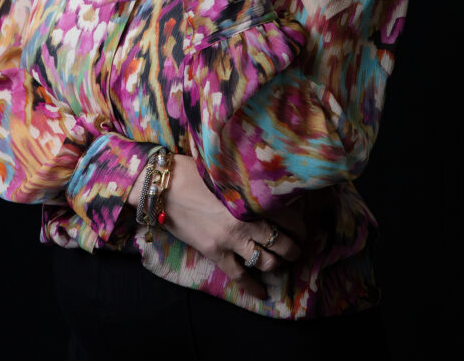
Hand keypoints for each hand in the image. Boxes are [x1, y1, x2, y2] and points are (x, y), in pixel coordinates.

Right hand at [130, 155, 300, 299]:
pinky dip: (253, 286)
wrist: (161, 186)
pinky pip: (239, 275)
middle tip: (297, 248)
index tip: (302, 228)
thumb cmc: (191, 169)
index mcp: (249, 198)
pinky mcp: (214, 252)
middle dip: (293, 249)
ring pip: (265, 261)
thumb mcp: (224, 171)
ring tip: (282, 264)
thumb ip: (245, 183)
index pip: (287, 216)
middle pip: (281, 242)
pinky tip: (262, 293)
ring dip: (277, 265)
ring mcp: (229, 240)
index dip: (299, 226)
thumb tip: (262, 186)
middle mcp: (244, 221)